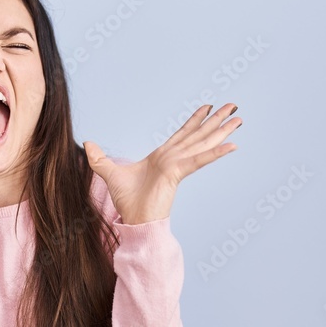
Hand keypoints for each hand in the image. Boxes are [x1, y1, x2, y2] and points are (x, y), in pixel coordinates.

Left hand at [83, 103, 240, 224]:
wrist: (134, 220)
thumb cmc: (127, 202)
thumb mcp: (108, 173)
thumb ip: (99, 158)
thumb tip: (87, 143)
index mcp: (163, 157)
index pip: (183, 134)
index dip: (196, 120)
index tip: (208, 108)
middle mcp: (174, 158)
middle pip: (199, 134)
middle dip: (216, 120)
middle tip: (234, 106)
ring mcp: (178, 165)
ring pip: (203, 142)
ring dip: (222, 130)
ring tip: (239, 118)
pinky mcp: (178, 173)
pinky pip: (199, 160)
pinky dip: (215, 153)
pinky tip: (232, 144)